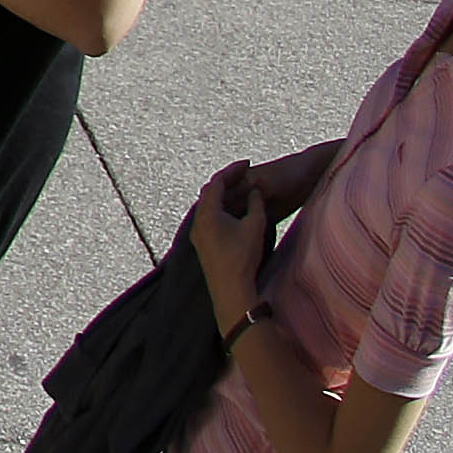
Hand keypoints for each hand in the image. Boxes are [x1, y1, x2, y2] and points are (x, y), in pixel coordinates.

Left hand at [190, 159, 273, 329]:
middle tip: (242, 172)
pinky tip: (233, 211)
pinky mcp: (201, 244)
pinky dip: (220, 208)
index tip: (246, 163)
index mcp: (207, 212)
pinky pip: (208, 217)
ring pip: (207, 205)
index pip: (217, 182)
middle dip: (225, 180)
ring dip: (222, 195)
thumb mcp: (254, 227)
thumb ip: (255, 205)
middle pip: (209, 192)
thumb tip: (254, 190)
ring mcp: (197, 233)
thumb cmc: (243, 257)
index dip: (232, 170)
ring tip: (239, 188)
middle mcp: (197, 220)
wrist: (230, 289)